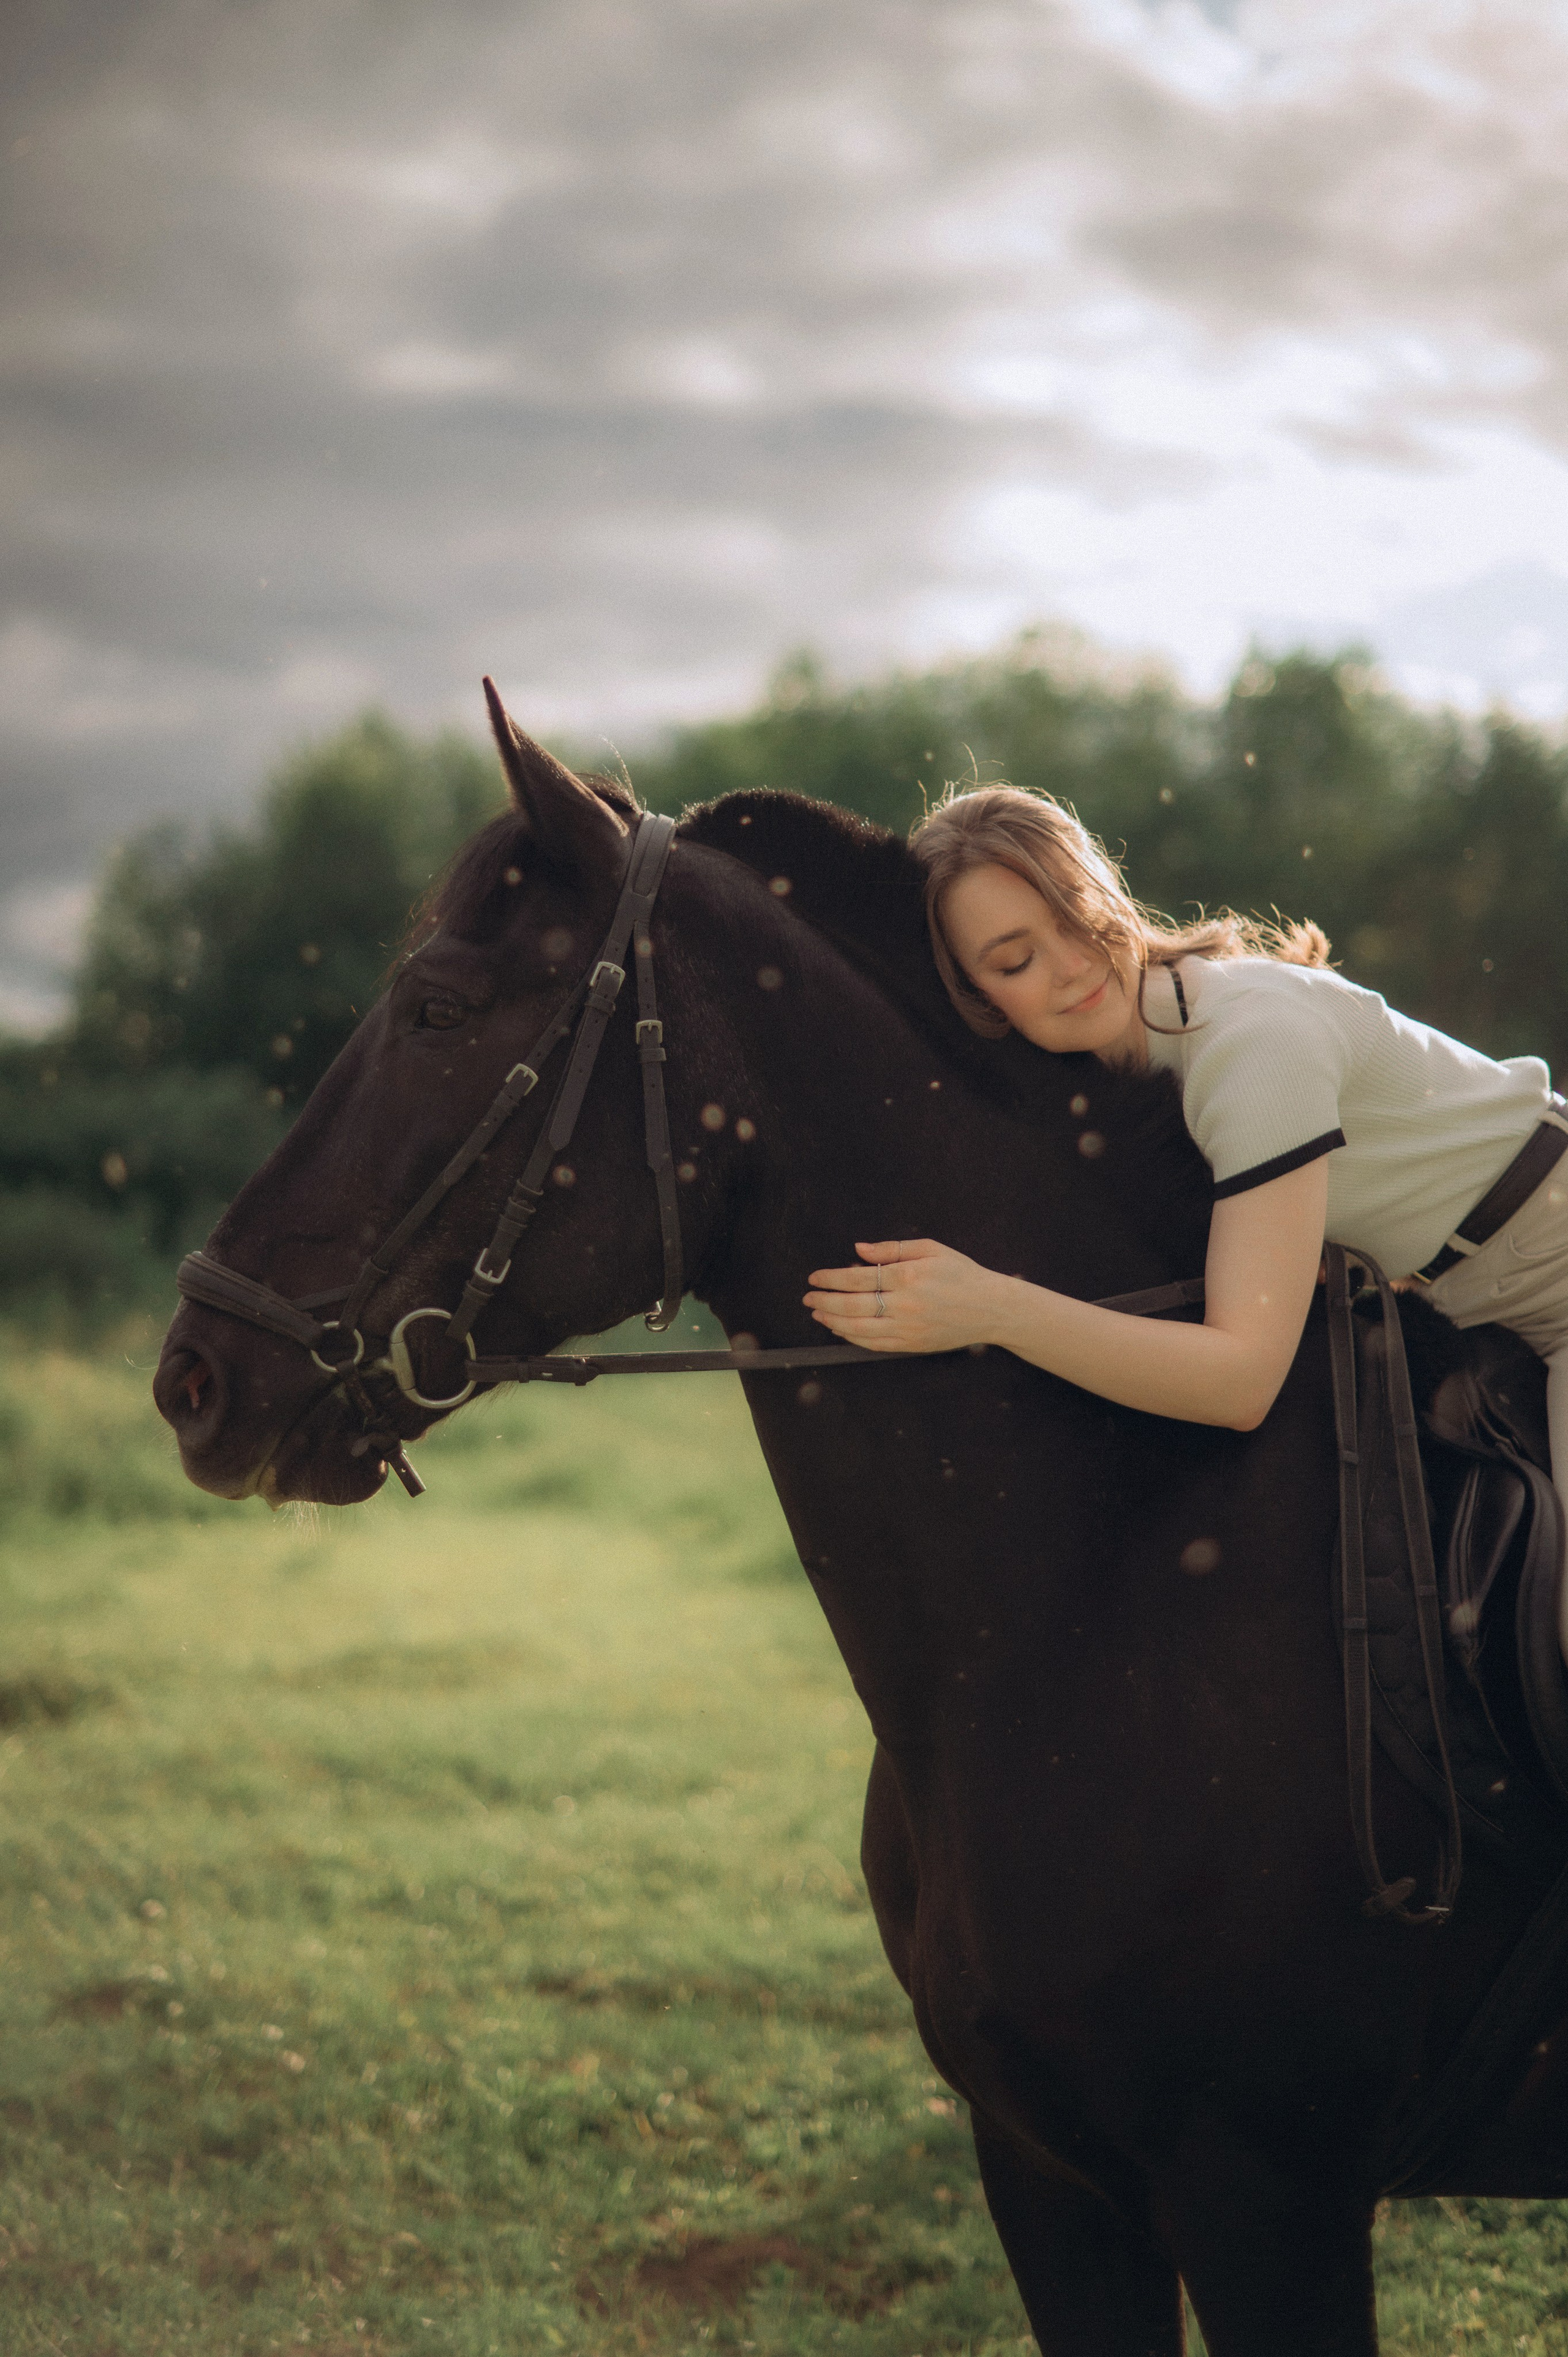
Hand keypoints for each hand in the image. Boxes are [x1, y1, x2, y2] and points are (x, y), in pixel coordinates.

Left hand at [803, 1238, 1004, 1354]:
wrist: (990, 1307)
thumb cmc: (961, 1273)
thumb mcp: (931, 1249)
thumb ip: (892, 1249)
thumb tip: (858, 1250)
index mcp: (908, 1276)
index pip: (858, 1278)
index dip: (831, 1278)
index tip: (815, 1277)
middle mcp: (905, 1304)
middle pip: (852, 1305)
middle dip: (824, 1301)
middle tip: (808, 1297)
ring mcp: (908, 1328)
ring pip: (859, 1329)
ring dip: (833, 1321)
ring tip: (818, 1314)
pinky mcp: (911, 1345)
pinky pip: (874, 1344)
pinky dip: (852, 1338)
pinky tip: (841, 1330)